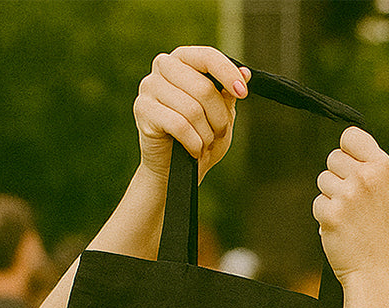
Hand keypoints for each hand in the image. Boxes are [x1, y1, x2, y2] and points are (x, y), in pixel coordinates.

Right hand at [133, 46, 249, 181]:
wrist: (174, 169)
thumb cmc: (198, 138)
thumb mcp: (220, 114)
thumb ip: (228, 93)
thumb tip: (245, 73)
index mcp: (183, 60)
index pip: (208, 56)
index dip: (228, 74)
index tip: (243, 93)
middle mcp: (163, 66)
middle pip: (203, 88)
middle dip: (218, 117)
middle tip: (218, 133)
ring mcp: (149, 86)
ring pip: (192, 109)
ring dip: (206, 134)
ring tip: (204, 143)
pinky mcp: (142, 109)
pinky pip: (180, 126)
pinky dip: (194, 143)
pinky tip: (194, 149)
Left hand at [313, 127, 388, 285]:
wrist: (379, 275)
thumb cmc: (385, 236)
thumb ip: (374, 170)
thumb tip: (347, 150)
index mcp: (384, 168)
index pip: (350, 136)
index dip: (347, 151)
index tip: (351, 168)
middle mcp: (366, 177)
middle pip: (333, 158)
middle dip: (338, 177)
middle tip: (354, 203)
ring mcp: (348, 196)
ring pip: (323, 181)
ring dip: (331, 198)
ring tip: (350, 219)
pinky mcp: (331, 214)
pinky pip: (317, 204)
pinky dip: (325, 217)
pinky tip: (342, 231)